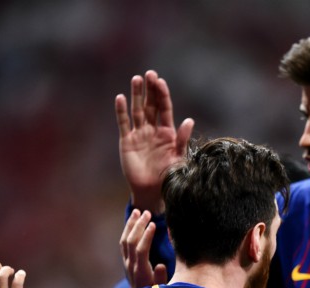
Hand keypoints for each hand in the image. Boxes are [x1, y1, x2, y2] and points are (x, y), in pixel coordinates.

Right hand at [115, 70, 194, 213]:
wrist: (151, 191)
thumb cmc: (168, 176)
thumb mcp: (178, 157)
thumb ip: (182, 139)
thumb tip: (189, 120)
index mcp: (167, 132)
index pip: (164, 108)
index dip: (162, 95)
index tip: (160, 81)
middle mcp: (152, 130)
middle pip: (151, 105)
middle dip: (150, 89)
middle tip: (149, 73)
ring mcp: (139, 134)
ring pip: (137, 110)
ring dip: (137, 95)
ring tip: (136, 79)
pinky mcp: (127, 141)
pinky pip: (124, 123)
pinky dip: (121, 111)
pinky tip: (120, 98)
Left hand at [121, 209, 167, 287]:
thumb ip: (161, 278)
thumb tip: (161, 265)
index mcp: (141, 271)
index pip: (141, 250)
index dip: (146, 237)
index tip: (153, 224)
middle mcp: (131, 265)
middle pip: (131, 241)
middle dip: (138, 226)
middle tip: (147, 213)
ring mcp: (126, 262)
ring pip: (125, 240)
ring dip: (131, 225)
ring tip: (137, 211)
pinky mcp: (125, 260)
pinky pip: (123, 243)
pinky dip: (127, 230)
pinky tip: (133, 221)